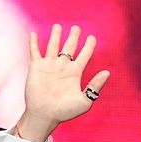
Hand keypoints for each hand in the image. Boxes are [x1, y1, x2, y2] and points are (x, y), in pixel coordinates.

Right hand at [16, 24, 110, 141]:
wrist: (44, 115)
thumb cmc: (64, 112)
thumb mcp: (84, 101)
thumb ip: (95, 87)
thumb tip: (107, 72)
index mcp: (75, 73)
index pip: (84, 55)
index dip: (89, 45)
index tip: (92, 38)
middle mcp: (63, 67)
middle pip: (70, 47)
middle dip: (73, 37)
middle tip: (76, 28)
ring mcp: (49, 66)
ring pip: (53, 46)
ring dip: (55, 36)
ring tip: (58, 26)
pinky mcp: (36, 67)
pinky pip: (34, 51)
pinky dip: (33, 42)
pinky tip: (33, 33)